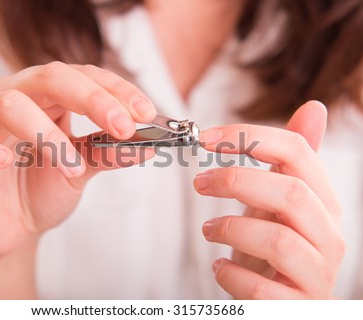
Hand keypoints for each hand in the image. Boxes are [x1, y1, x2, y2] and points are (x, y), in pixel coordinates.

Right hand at [0, 62, 155, 259]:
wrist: (9, 230)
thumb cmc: (41, 192)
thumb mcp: (81, 170)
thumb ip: (109, 154)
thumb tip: (150, 145)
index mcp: (46, 97)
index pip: (82, 77)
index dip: (115, 91)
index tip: (145, 113)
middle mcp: (13, 97)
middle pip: (50, 77)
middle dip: (92, 99)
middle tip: (122, 127)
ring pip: (9, 103)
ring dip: (48, 134)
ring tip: (73, 168)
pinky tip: (4, 160)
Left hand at [194, 101, 344, 298]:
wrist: (285, 300)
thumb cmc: (277, 247)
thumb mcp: (279, 199)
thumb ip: (293, 160)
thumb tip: (314, 108)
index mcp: (322, 201)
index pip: (297, 152)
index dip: (248, 138)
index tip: (206, 138)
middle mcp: (328, 235)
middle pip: (289, 192)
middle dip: (235, 181)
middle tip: (199, 182)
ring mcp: (317, 274)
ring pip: (278, 240)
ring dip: (230, 229)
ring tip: (208, 229)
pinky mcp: (298, 307)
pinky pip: (261, 290)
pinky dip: (231, 275)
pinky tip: (220, 267)